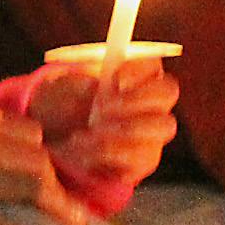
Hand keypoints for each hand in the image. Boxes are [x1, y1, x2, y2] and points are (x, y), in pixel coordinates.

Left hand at [24, 53, 177, 191]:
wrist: (56, 145)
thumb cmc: (63, 109)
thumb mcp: (56, 92)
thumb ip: (72, 86)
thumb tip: (91, 87)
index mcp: (132, 75)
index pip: (152, 64)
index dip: (138, 69)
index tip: (114, 79)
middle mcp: (150, 102)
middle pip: (167, 91)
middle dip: (135, 98)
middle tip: (101, 108)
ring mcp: (151, 132)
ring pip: (161, 126)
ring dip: (122, 129)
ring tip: (89, 132)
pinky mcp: (144, 160)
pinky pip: (144, 157)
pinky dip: (112, 155)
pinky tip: (88, 151)